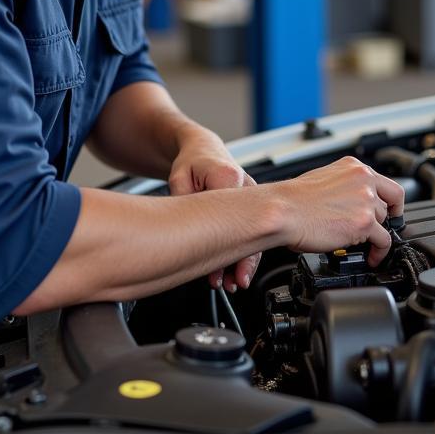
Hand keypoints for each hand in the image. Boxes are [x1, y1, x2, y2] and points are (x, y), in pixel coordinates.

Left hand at [168, 130, 260, 292]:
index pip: (232, 217)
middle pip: (251, 228)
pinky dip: (247, 250)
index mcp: (228, 176)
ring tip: (234, 282)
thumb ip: (182, 203)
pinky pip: (253, 230)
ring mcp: (253, 195)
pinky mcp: (252, 203)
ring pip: (256, 232)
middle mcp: (246, 186)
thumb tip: (181, 231)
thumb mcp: (178, 179)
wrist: (202, 150)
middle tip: (231, 283)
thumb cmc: (191, 162)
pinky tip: (237, 269)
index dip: (227, 246)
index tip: (217, 268)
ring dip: (246, 259)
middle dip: (243, 259)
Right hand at [276, 157, 405, 266]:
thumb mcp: (323, 180)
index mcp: (353, 167)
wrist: (282, 211)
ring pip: (385, 222)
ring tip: (362, 244)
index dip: (390, 202)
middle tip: (377, 230)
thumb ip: (344, 187)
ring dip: (374, 234)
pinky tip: (372, 257)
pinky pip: (384, 241)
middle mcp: (363, 180)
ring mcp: (366, 200)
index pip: (386, 184)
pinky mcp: (365, 222)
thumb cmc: (292, 200)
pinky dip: (380, 252)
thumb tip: (350, 203)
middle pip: (388, 203)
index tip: (389, 211)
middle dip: (382, 219)